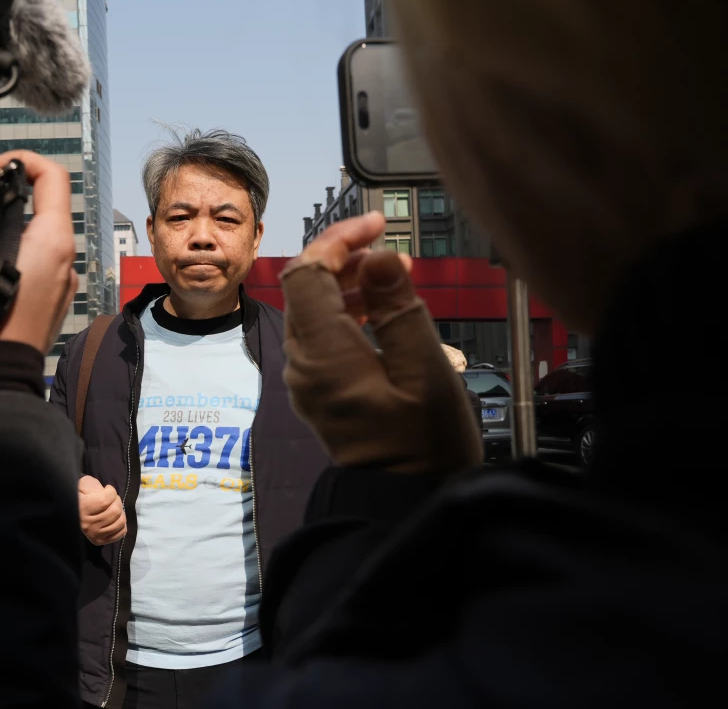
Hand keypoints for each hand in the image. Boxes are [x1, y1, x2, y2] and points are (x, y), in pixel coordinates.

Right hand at [0, 139, 77, 351]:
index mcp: (52, 239)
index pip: (51, 175)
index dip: (19, 161)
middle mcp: (65, 262)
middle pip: (43, 209)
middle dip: (6, 199)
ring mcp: (59, 288)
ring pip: (38, 242)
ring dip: (8, 233)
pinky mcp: (46, 308)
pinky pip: (36, 272)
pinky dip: (12, 263)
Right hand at [78, 475, 125, 545]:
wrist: (73, 510)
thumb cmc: (81, 494)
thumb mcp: (84, 484)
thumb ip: (93, 486)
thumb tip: (104, 491)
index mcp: (81, 508)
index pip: (105, 500)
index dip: (111, 491)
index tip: (108, 488)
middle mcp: (87, 524)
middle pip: (115, 511)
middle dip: (117, 501)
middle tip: (112, 498)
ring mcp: (94, 534)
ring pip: (120, 522)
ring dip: (121, 512)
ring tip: (113, 507)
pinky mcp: (100, 541)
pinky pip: (121, 533)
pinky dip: (122, 524)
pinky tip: (115, 518)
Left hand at [280, 212, 481, 474]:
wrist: (404, 504)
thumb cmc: (424, 445)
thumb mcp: (424, 369)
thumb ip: (399, 308)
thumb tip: (378, 257)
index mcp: (323, 354)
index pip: (308, 273)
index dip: (338, 240)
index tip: (376, 224)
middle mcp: (303, 364)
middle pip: (304, 288)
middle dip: (343, 258)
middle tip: (388, 247)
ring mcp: (307, 381)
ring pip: (311, 311)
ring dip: (345, 284)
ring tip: (393, 276)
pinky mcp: (318, 392)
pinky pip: (319, 337)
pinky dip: (344, 313)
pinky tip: (381, 312)